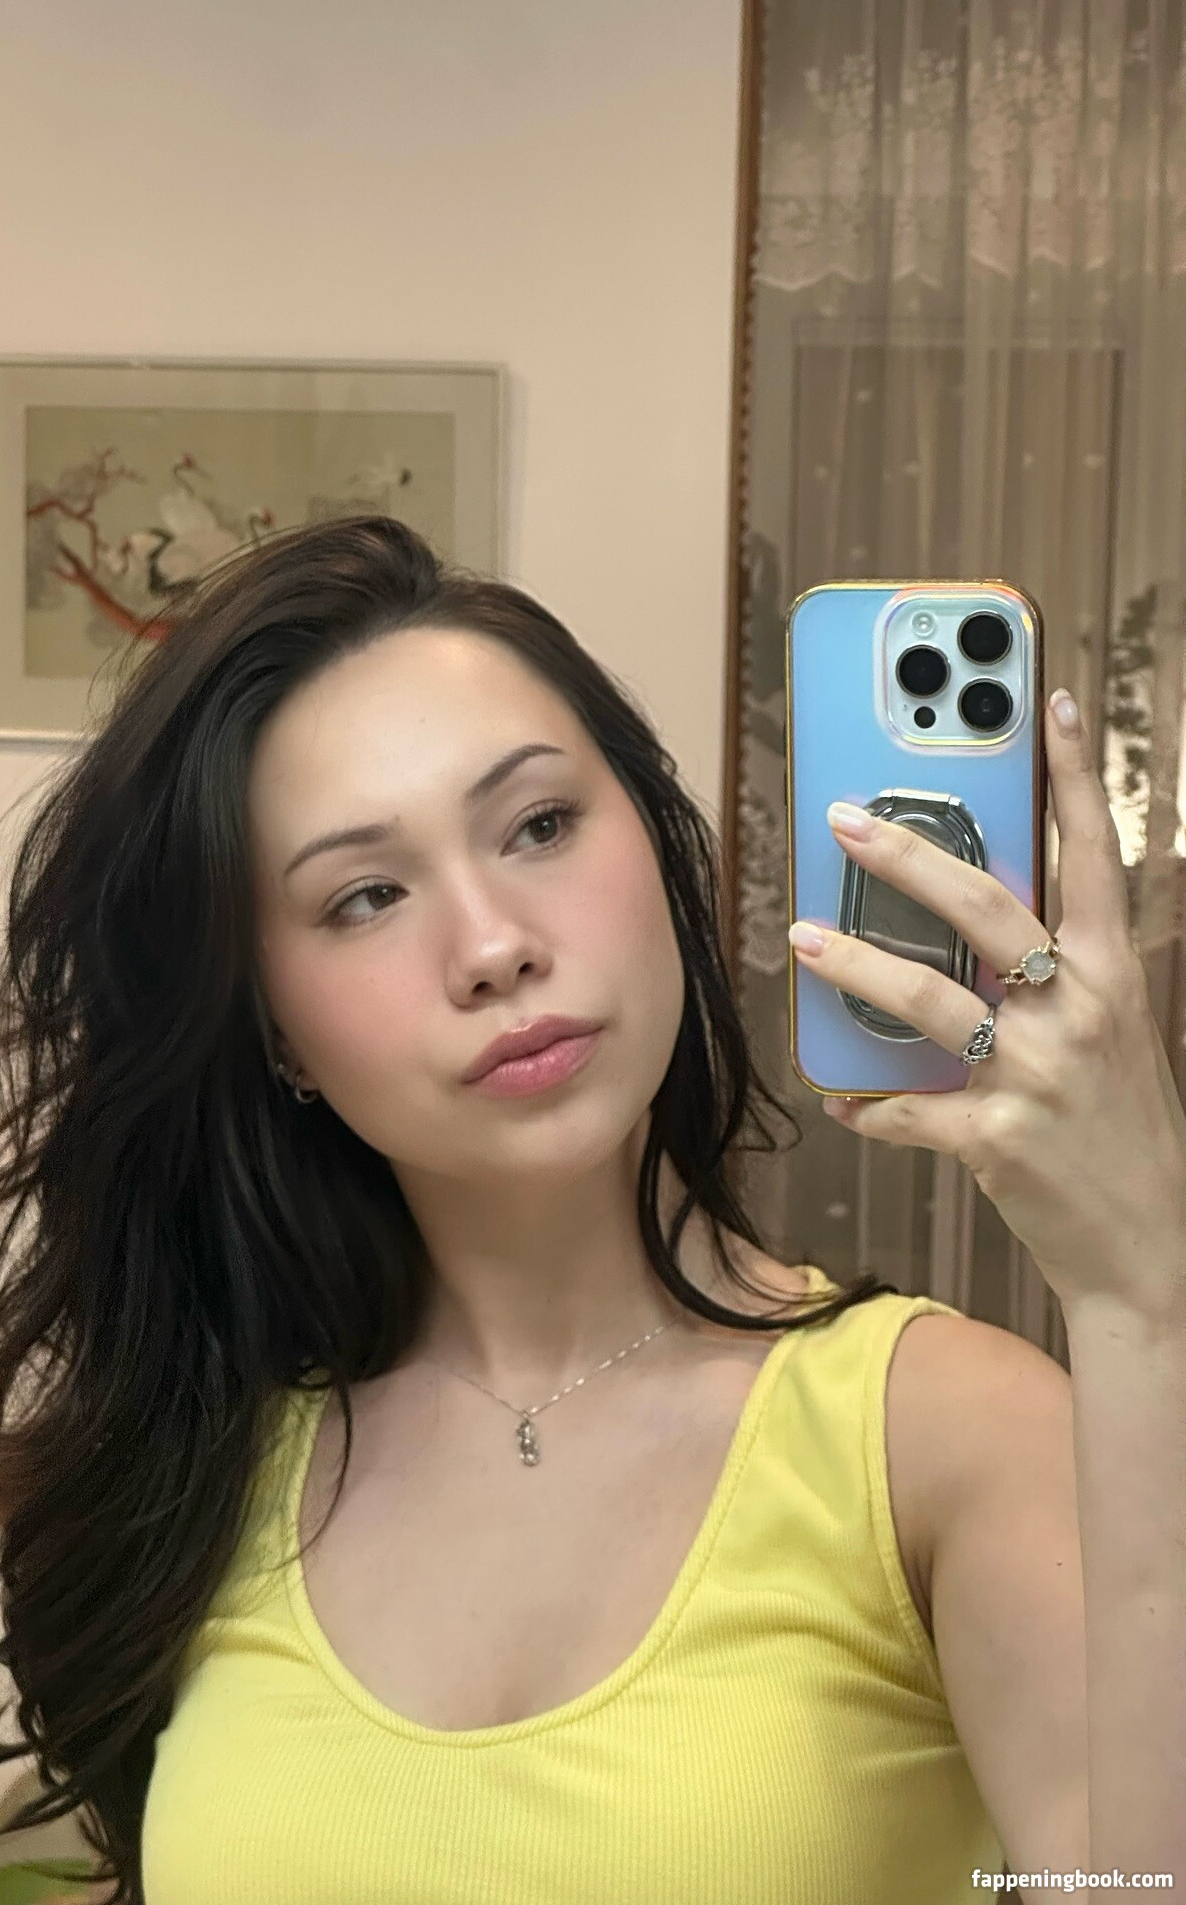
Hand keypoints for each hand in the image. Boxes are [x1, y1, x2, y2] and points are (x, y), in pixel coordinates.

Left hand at [787, 687, 1185, 1323]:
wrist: (1155, 1251)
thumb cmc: (1125, 1132)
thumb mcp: (1115, 1037)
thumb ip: (1059, 977)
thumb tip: (973, 925)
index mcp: (1115, 975)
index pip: (1095, 854)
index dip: (1073, 775)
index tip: (1046, 703)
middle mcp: (1081, 1011)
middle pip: (986, 909)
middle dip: (909, 856)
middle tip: (844, 819)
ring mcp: (1039, 1074)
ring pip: (930, 1000)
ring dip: (856, 965)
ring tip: (803, 937)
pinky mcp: (998, 1138)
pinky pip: (910, 1109)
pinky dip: (868, 1105)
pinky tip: (838, 1097)